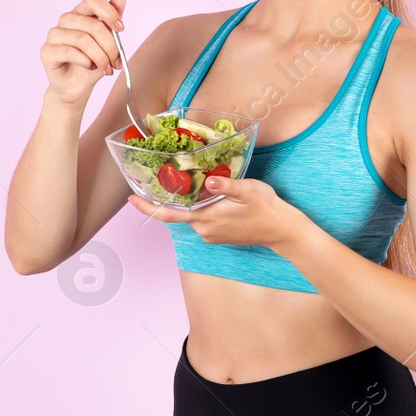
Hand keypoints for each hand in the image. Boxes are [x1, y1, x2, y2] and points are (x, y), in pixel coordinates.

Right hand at [40, 0, 126, 107]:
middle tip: (116, 61)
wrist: (77, 87)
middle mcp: (66, 21)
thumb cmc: (92, 63)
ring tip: (106, 68)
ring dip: (100, 57)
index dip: (109, 12)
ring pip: (83, 40)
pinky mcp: (47, 51)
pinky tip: (90, 67)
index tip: (121, 28)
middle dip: (110, 46)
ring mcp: (54, 35)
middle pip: (93, 25)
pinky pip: (70, 52)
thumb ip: (113, 20)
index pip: (93, 1)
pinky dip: (86, 61)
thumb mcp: (108, 43)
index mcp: (80, 13)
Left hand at [126, 175, 308, 249]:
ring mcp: (210, 234)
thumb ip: (226, 185)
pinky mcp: (217, 235)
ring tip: (177, 183)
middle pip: (177, 213)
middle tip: (150, 181)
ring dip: (183, 202)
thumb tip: (209, 180)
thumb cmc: (267, 208)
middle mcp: (204, 229)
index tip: (132, 199)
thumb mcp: (248, 190)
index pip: (170, 214)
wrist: (284, 232)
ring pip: (189, 215)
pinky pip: (200, 219)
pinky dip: (195, 207)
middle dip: (163, 199)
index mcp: (207, 218)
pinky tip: (199, 194)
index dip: (149, 207)